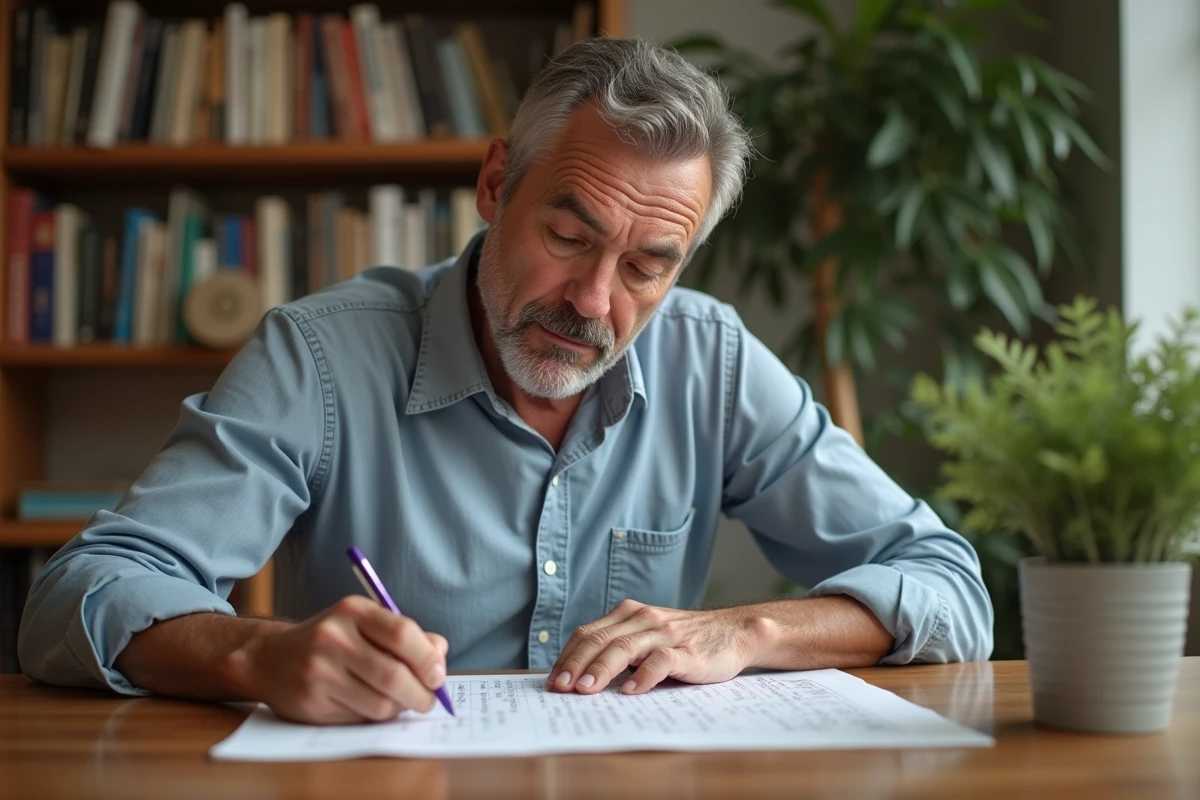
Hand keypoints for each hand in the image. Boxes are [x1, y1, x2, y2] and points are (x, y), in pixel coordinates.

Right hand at [230, 595, 448, 723]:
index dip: (427, 659)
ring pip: (379, 703)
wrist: (270, 658)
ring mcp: (319, 671)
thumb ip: (405, 636)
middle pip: (394, 674)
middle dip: (421, 694)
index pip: (402, 634)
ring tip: (400, 702)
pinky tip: (370, 706)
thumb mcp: (365, 624)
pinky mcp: (310, 702)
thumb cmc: (333, 641)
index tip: (438, 675)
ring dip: (399, 709)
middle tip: (429, 700)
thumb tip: (440, 654)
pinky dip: (375, 717)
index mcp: (353, 611)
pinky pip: (359, 718)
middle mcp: (333, 638)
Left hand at [547, 599, 765, 695]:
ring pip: (624, 648)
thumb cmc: (685, 641)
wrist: (734, 632)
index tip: (552, 680)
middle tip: (559, 688)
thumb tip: (580, 677)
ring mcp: (665, 633)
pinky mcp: (686, 651)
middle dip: (575, 664)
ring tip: (584, 690)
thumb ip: (620, 648)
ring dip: (601, 669)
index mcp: (629, 614)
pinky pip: (660, 661)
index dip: (567, 656)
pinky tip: (630, 691)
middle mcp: (643, 619)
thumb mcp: (648, 636)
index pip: (588, 633)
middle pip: (600, 639)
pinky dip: (642, 676)